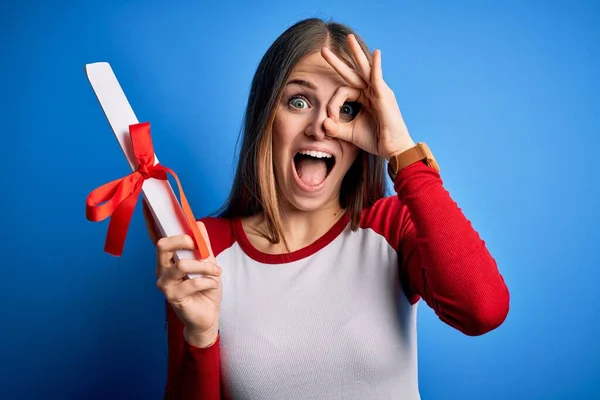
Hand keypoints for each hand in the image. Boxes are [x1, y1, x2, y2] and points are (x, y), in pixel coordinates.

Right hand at [143, 202, 221, 346]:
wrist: (208, 316)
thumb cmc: (205, 288)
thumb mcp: (208, 263)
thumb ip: (203, 245)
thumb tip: (198, 223)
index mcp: (168, 258)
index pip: (156, 236)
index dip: (150, 220)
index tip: (148, 203)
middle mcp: (161, 268)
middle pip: (162, 245)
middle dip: (183, 240)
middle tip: (200, 248)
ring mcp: (164, 283)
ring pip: (182, 265)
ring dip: (204, 266)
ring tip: (216, 272)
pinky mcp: (172, 297)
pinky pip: (192, 283)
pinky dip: (207, 281)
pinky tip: (212, 284)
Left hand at [321, 34, 415, 157]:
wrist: (392, 149)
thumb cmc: (375, 139)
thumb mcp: (350, 133)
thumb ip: (335, 128)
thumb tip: (323, 123)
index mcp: (364, 97)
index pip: (342, 91)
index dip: (333, 104)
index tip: (330, 119)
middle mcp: (371, 91)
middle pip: (353, 72)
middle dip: (338, 61)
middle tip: (324, 50)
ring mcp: (379, 91)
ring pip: (364, 69)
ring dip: (356, 53)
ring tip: (349, 39)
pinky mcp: (385, 95)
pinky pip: (378, 77)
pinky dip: (376, 66)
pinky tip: (376, 53)